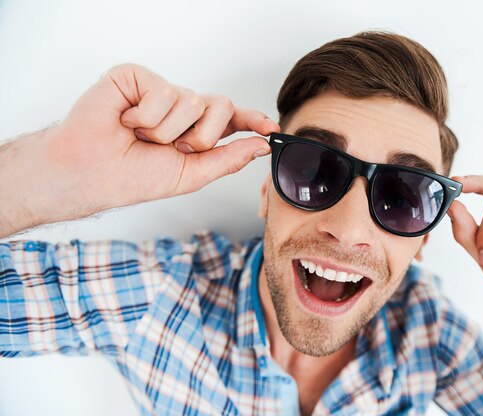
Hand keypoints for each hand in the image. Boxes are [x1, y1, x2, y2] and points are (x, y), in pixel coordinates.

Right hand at [46, 63, 278, 209]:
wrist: (92, 173)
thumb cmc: (135, 177)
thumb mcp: (191, 175)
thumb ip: (227, 159)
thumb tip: (261, 146)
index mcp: (196, 131)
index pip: (231, 119)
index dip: (252, 120)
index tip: (271, 129)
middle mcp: (182, 108)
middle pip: (220, 106)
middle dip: (200, 137)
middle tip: (172, 149)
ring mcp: (161, 91)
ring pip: (191, 101)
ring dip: (166, 132)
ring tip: (140, 137)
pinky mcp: (138, 77)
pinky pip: (163, 91)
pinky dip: (145, 117)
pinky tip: (125, 121)